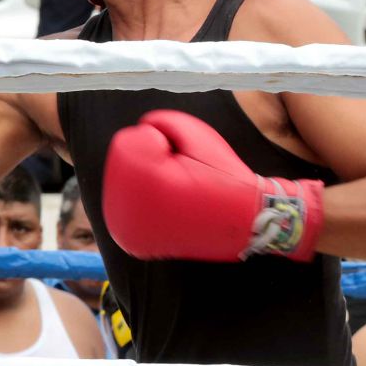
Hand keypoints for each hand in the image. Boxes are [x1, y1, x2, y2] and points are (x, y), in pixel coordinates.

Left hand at [103, 110, 325, 262]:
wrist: (245, 223)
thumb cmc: (221, 175)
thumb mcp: (194, 133)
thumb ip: (158, 122)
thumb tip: (137, 132)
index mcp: (139, 188)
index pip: (127, 142)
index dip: (160, 144)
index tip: (186, 162)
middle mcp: (122, 218)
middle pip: (120, 163)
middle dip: (150, 161)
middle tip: (184, 178)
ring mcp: (124, 235)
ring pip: (121, 183)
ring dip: (144, 179)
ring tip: (177, 193)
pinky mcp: (131, 242)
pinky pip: (126, 204)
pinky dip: (143, 198)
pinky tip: (166, 205)